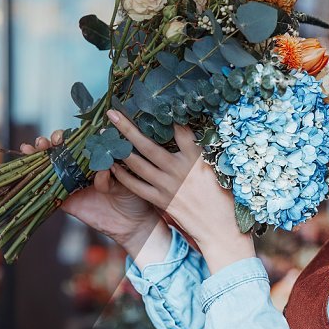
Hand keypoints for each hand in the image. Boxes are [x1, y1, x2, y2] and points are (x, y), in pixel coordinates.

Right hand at [19, 130, 163, 253]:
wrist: (133, 224)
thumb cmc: (135, 196)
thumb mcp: (125, 182)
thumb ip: (112, 176)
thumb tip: (102, 169)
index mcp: (97, 158)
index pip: (79, 140)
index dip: (70, 135)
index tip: (67, 134)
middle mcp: (82, 167)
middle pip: (61, 150)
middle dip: (52, 141)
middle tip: (52, 141)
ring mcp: (72, 182)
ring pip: (51, 165)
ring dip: (40, 153)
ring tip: (35, 146)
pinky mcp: (66, 200)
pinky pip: (49, 188)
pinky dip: (37, 177)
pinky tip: (27, 164)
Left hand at [105, 110, 254, 273]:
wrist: (220, 227)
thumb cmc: (222, 196)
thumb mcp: (217, 167)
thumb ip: (199, 151)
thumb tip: (186, 132)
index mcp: (196, 158)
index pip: (180, 130)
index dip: (166, 115)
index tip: (153, 101)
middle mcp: (179, 169)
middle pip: (148, 144)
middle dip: (128, 127)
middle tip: (112, 113)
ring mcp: (168, 185)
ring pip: (138, 163)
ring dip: (120, 149)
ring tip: (106, 137)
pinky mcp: (161, 200)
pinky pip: (136, 186)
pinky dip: (123, 175)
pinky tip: (112, 166)